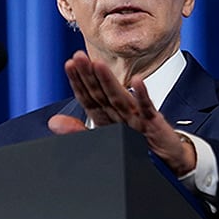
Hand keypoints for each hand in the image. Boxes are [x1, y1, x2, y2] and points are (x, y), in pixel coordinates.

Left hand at [47, 51, 195, 175]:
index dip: (78, 81)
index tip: (70, 64)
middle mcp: (119, 113)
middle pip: (101, 92)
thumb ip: (77, 130)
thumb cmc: (135, 145)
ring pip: (119, 98)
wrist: (164, 161)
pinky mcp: (152, 123)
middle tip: (79, 57)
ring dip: (109, 81)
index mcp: (106, 116)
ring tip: (98, 65)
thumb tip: (53, 122)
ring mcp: (136, 117)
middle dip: (89, 74)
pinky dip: (142, 96)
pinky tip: (137, 82)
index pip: (88, 96)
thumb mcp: (103, 138)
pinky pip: (147, 108)